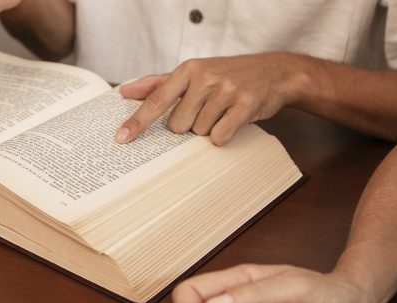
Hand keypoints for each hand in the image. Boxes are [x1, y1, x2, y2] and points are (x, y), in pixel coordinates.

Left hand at [116, 52, 310, 145]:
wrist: (275, 72)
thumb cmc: (229, 74)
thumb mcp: (194, 72)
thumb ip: (158, 83)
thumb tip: (126, 90)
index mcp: (188, 70)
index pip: (156, 100)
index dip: (137, 121)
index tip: (122, 138)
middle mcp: (205, 78)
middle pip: (177, 124)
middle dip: (189, 125)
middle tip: (206, 110)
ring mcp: (225, 91)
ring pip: (198, 132)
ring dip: (208, 128)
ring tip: (222, 111)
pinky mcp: (244, 106)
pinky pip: (220, 136)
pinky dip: (223, 135)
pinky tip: (232, 120)